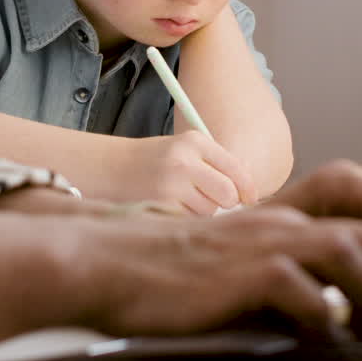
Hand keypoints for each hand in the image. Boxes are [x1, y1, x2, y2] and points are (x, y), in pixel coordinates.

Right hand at [75, 205, 361, 352]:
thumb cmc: (187, 265)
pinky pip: (312, 295)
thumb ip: (314, 252)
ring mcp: (270, 238)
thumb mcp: (262, 247)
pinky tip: (315, 335)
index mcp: (304, 204)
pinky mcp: (246, 273)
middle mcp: (294, 212)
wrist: (116, 262)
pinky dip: (326, 322)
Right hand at [98, 131, 258, 213]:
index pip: (236, 168)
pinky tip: (170, 205)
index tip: (251, 198)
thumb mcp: (184, 151)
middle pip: (228, 193)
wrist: (110, 166)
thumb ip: (215, 166)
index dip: (248, 188)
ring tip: (182, 198)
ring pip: (209, 210)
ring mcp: (171, 182)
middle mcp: (185, 159)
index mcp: (195, 141)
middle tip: (215, 201)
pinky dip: (185, 218)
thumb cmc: (154, 161)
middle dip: (227, 203)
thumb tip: (247, 193)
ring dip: (202, 210)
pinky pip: (189, 219)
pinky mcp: (160, 203)